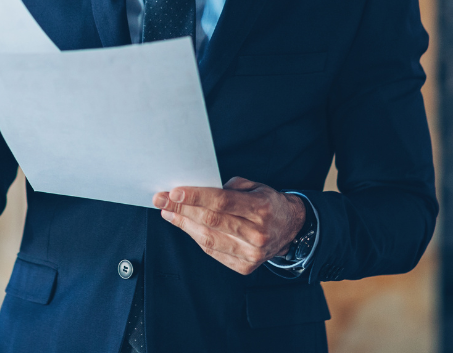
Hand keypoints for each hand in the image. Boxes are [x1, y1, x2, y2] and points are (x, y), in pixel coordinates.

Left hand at [153, 177, 305, 274]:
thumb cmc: (267, 202)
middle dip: (181, 209)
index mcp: (260, 208)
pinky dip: (196, 237)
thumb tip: (195, 190)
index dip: (195, 196)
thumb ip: (227, 187)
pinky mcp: (245, 267)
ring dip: (183, 224)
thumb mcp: (253, 186)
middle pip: (211, 220)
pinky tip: (185, 226)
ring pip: (208, 239)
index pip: (221, 201)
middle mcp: (257, 233)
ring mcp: (251, 253)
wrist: (291, 228)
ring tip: (168, 212)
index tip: (173, 192)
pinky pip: (213, 251)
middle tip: (161, 199)